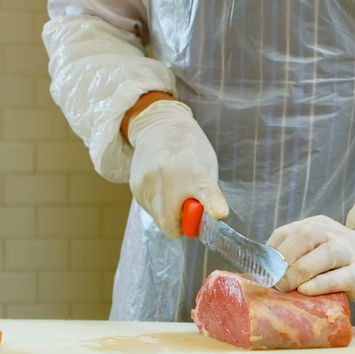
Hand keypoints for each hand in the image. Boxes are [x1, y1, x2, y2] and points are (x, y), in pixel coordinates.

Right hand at [126, 100, 228, 237]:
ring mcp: (148, 183)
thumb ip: (207, 195)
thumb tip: (206, 221)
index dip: (213, 204)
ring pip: (159, 221)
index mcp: (195, 170)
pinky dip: (159, 207)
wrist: (158, 127)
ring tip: (174, 194)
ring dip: (170, 217)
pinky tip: (162, 187)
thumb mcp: (206, 165)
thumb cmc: (189, 149)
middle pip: (171, 222)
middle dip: (181, 227)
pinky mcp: (136, 188)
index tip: (219, 214)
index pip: (206, 191)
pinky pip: (150, 211)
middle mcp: (169, 177)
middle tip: (188, 214)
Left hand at [267, 216, 354, 305]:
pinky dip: (321, 283)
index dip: (269, 253)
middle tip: (274, 282)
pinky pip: (341, 276)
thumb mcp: (317, 250)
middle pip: (305, 236)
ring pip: (325, 253)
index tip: (260, 273)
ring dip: (300, 270)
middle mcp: (332, 234)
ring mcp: (349, 252)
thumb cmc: (339, 262)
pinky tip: (307, 290)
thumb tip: (263, 277)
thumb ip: (296, 256)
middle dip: (284, 259)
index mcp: (316, 226)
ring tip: (286, 287)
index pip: (286, 232)